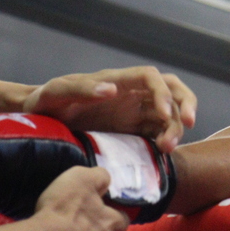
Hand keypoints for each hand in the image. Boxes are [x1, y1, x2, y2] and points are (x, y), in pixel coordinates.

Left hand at [22, 67, 197, 152]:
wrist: (40, 119)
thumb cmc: (47, 101)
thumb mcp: (58, 92)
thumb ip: (82, 88)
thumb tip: (112, 90)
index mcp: (117, 80)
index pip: (151, 77)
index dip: (164, 93)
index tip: (165, 114)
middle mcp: (130, 93)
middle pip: (171, 89)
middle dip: (186, 103)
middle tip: (190, 125)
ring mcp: (134, 112)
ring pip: (169, 113)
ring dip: (175, 127)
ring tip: (168, 148)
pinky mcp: (133, 130)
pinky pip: (158, 131)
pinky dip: (166, 140)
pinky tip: (162, 153)